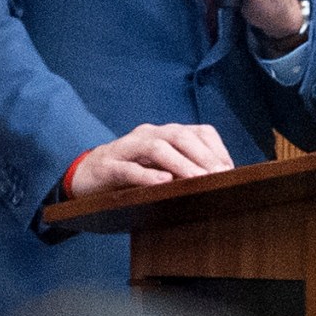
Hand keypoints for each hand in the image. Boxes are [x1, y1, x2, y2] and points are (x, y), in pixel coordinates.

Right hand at [67, 122, 234, 196]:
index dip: (216, 149)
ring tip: (198, 179)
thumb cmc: (130, 175)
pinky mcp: (108, 167)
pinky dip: (147, 175)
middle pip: (180, 136)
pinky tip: (163, 183)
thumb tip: (219, 183)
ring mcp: (126, 148)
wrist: (84, 176)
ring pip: (156, 148)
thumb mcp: (160, 169)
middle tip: (220, 177)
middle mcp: (147, 134)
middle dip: (203, 156)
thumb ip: (184, 170)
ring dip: (181, 164)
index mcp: (164, 134)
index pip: (198, 132)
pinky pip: (129, 168)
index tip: (230, 171)